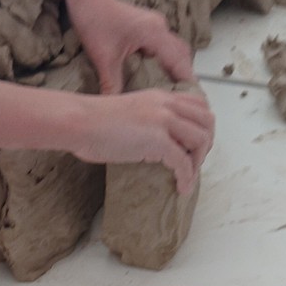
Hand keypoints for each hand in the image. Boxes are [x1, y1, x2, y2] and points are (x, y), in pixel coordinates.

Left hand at [72, 0, 193, 93]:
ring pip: (176, 49)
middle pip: (182, 54)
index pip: (178, 61)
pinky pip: (165, 45)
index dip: (186, 80)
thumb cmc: (95, 22)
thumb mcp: (104, 59)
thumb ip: (112, 84)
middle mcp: (160, 27)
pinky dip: (167, 60)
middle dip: (184, 75)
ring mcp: (155, 25)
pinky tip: (160, 75)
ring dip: (177, 67)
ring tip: (174, 90)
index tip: (190, 99)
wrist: (88, 0)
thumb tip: (116, 105)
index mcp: (154, 33)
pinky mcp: (148, 26)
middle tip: (183, 98)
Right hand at [75, 88, 213, 193]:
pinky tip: (181, 188)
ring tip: (188, 176)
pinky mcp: (157, 141)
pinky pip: (183, 162)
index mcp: (159, 97)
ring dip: (198, 161)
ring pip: (200, 140)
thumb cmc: (91, 123)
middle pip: (206, 121)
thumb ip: (144, 122)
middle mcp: (166, 105)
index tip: (193, 144)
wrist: (79, 122)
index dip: (202, 125)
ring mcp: (163, 121)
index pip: (197, 104)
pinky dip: (187, 177)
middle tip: (195, 162)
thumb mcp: (127, 114)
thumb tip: (148, 144)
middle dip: (206, 144)